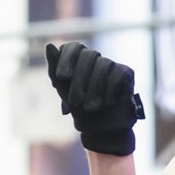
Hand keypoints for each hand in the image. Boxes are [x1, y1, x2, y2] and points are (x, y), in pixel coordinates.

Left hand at [46, 41, 143, 155]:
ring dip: (94, 89)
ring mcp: (111, 64)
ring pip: (103, 64)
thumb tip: (49, 46)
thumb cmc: (80, 109)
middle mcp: (95, 59)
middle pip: (88, 54)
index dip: (67, 58)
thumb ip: (55, 70)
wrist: (101, 129)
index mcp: (77, 61)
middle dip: (79, 79)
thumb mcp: (64, 91)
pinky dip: (108, 90)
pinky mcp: (126, 72)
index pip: (72, 47)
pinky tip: (105, 104)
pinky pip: (117, 74)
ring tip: (89, 108)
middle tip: (75, 101)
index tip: (62, 76)